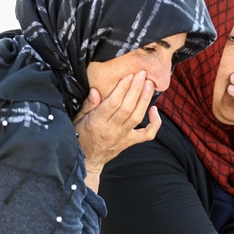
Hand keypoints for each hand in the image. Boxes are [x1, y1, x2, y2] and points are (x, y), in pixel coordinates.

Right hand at [74, 70, 160, 190]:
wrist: (87, 159)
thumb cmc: (80, 135)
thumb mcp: (77, 119)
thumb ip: (87, 105)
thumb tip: (96, 90)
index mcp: (96, 122)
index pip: (112, 103)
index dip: (122, 88)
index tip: (128, 75)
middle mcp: (111, 130)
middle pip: (127, 108)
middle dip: (136, 89)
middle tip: (142, 74)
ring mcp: (123, 137)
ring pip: (137, 117)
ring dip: (145, 99)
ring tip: (149, 84)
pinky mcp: (131, 142)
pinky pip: (147, 134)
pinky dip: (155, 123)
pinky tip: (155, 110)